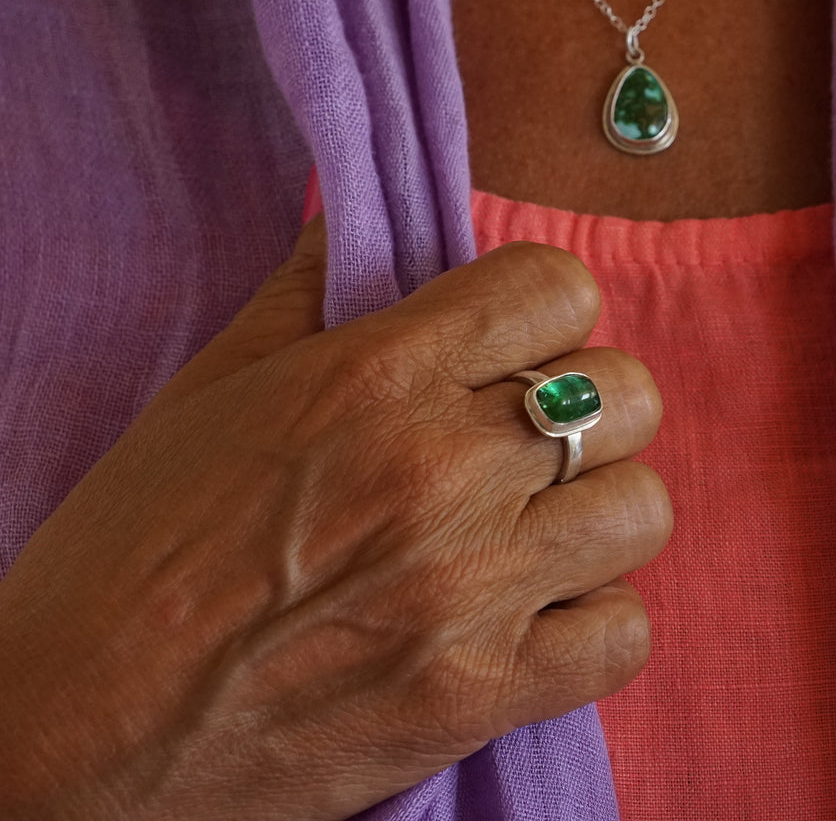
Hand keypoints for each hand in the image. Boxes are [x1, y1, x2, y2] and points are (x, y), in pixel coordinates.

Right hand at [0, 213, 669, 818]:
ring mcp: (472, 590)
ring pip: (644, 506)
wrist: (71, 735)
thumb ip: (310, 289)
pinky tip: (533, 613)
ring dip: (599, 510)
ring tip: (536, 526)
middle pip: (629, 391)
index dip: (546, 305)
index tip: (516, 338)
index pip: (557, 284)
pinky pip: (625, 634)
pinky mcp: (480, 698)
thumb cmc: (128, 553)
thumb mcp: (210, 388)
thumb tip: (371, 218)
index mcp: (376, 376)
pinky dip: (593, 620)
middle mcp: (442, 469)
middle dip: (591, 403)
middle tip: (529, 436)